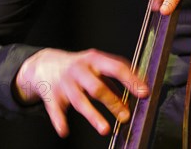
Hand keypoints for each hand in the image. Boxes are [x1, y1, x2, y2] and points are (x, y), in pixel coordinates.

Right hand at [14, 47, 148, 137]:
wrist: (46, 64)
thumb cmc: (79, 67)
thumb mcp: (96, 68)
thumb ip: (113, 82)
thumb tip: (132, 99)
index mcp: (94, 60)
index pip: (116, 67)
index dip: (131, 80)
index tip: (144, 92)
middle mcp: (79, 70)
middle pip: (97, 86)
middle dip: (112, 102)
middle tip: (126, 116)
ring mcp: (65, 83)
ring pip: (79, 100)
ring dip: (92, 115)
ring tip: (105, 129)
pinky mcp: (52, 96)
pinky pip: (55, 110)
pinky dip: (59, 121)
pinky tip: (65, 131)